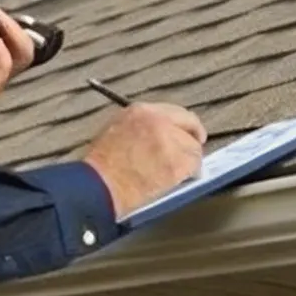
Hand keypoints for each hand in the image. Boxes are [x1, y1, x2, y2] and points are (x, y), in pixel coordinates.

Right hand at [80, 102, 206, 219]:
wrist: (100, 185)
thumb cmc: (102, 166)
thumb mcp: (116, 130)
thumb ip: (141, 127)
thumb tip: (160, 135)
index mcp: (141, 111)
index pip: (174, 111)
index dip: (182, 124)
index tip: (186, 133)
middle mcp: (158, 120)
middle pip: (190, 123)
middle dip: (193, 136)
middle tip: (193, 152)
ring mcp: (170, 140)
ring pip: (194, 147)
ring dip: (189, 160)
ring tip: (179, 172)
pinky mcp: (177, 161)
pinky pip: (195, 165)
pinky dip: (190, 174)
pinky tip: (179, 180)